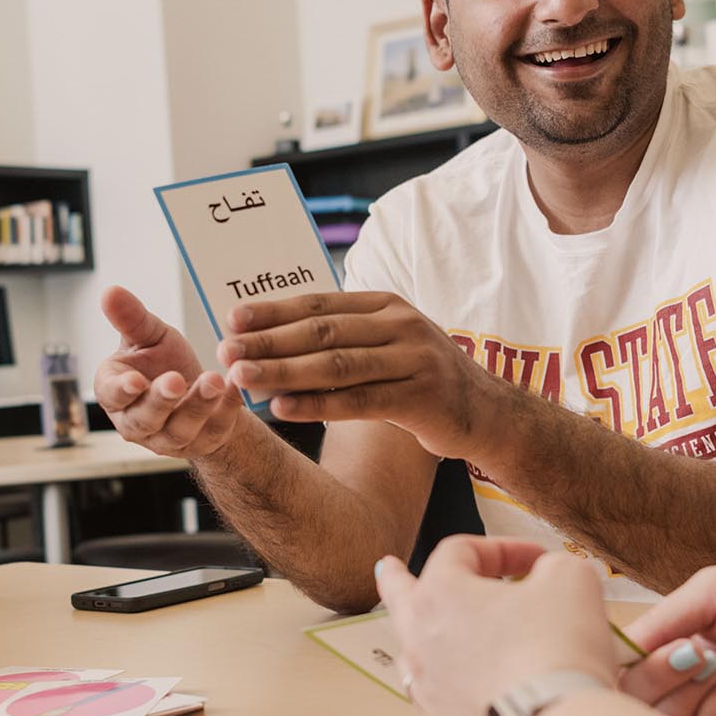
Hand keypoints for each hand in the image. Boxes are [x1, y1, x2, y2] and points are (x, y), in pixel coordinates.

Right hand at [93, 286, 247, 458]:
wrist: (200, 389)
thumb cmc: (165, 361)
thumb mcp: (149, 336)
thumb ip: (131, 318)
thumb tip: (110, 290)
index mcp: (116, 393)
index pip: (111, 395)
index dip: (122, 390)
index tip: (136, 380)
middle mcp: (138, 423)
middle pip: (144, 419)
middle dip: (160, 400)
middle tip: (176, 379)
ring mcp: (169, 438)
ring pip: (180, 430)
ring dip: (197, 406)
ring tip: (214, 379)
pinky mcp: (202, 444)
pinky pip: (214, 431)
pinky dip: (227, 410)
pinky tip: (235, 387)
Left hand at [219, 292, 514, 457]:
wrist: (488, 413)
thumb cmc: (421, 378)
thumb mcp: (388, 344)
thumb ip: (342, 337)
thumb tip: (270, 338)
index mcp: (386, 305)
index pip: (319, 303)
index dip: (274, 310)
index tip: (232, 318)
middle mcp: (400, 325)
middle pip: (322, 332)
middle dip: (269, 341)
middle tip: (227, 351)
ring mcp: (414, 360)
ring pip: (336, 365)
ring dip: (284, 372)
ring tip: (243, 378)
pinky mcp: (422, 398)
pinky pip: (360, 402)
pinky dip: (317, 405)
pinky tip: (282, 409)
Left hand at [376, 537, 617, 715]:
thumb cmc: (556, 648)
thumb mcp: (570, 581)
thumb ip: (554, 567)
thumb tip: (549, 575)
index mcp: (440, 594)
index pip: (460, 552)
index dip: (502, 547)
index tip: (538, 559)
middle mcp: (421, 641)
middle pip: (401, 599)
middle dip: (396, 579)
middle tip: (387, 566)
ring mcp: (430, 692)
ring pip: (413, 654)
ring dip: (420, 638)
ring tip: (419, 632)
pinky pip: (443, 702)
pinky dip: (455, 689)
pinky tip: (465, 690)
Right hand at [619, 566, 715, 715]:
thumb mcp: (713, 593)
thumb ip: (662, 620)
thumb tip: (616, 650)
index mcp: (670, 645)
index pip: (620, 668)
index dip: (623, 663)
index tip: (647, 647)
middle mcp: (683, 683)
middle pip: (633, 703)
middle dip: (657, 678)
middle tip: (694, 654)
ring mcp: (711, 715)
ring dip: (687, 694)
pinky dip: (714, 714)